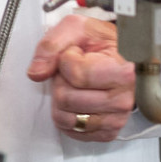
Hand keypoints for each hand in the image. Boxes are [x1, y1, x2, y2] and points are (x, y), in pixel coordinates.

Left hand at [26, 16, 134, 141]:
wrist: (119, 56)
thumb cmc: (99, 42)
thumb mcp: (75, 28)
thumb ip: (51, 46)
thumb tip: (36, 72)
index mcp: (123, 71)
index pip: (75, 74)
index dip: (65, 60)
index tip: (76, 53)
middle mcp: (124, 100)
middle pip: (66, 98)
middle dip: (61, 81)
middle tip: (74, 70)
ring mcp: (117, 119)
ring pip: (67, 118)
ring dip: (62, 99)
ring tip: (76, 85)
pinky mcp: (108, 132)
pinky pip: (73, 132)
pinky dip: (67, 116)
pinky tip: (78, 99)